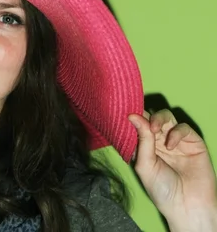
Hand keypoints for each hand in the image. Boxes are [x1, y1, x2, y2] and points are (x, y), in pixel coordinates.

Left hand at [129, 110, 216, 230]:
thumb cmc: (162, 190)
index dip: (132, 118)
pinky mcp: (193, 142)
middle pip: (151, 117)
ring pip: (166, 117)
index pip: (137, 125)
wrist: (188, 206)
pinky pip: (183, 128)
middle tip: (141, 119)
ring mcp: (176, 141)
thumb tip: (132, 116)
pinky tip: (171, 146)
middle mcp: (159, 141)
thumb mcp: (145, 165)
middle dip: (145, 116)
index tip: (125, 113)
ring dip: (159, 119)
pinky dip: (176, 132)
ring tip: (154, 130)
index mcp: (144, 146)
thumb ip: (141, 140)